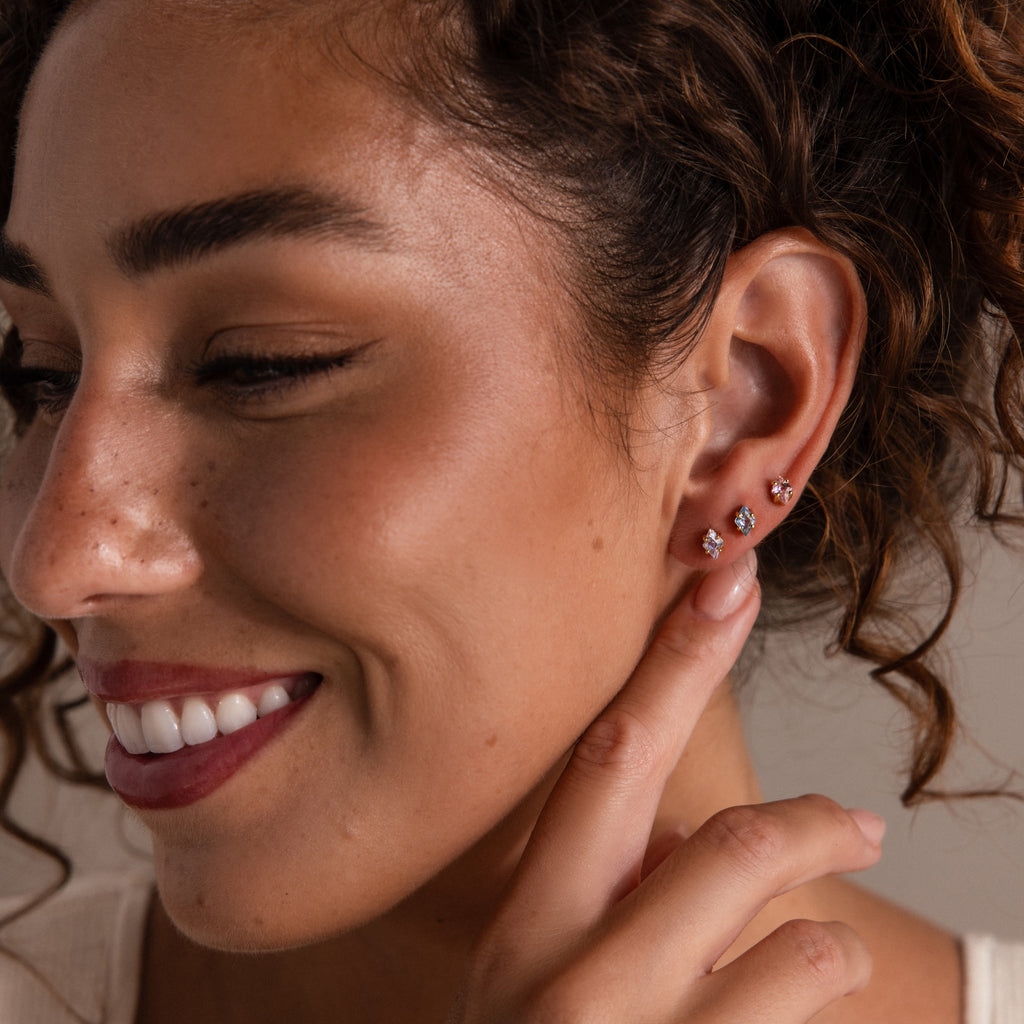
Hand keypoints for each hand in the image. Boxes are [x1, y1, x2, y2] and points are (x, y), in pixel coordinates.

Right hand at [448, 550, 880, 1022]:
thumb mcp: (541, 982)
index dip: (673, 662)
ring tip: (831, 947)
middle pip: (709, 843)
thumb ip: (611, 898)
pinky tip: (807, 982)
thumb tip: (694, 840)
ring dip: (821, 931)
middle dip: (791, 807)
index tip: (725, 582)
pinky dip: (813, 979)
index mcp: (525, 920)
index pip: (606, 759)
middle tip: (857, 814)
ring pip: (778, 936)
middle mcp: (560, 973)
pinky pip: (789, 1001)